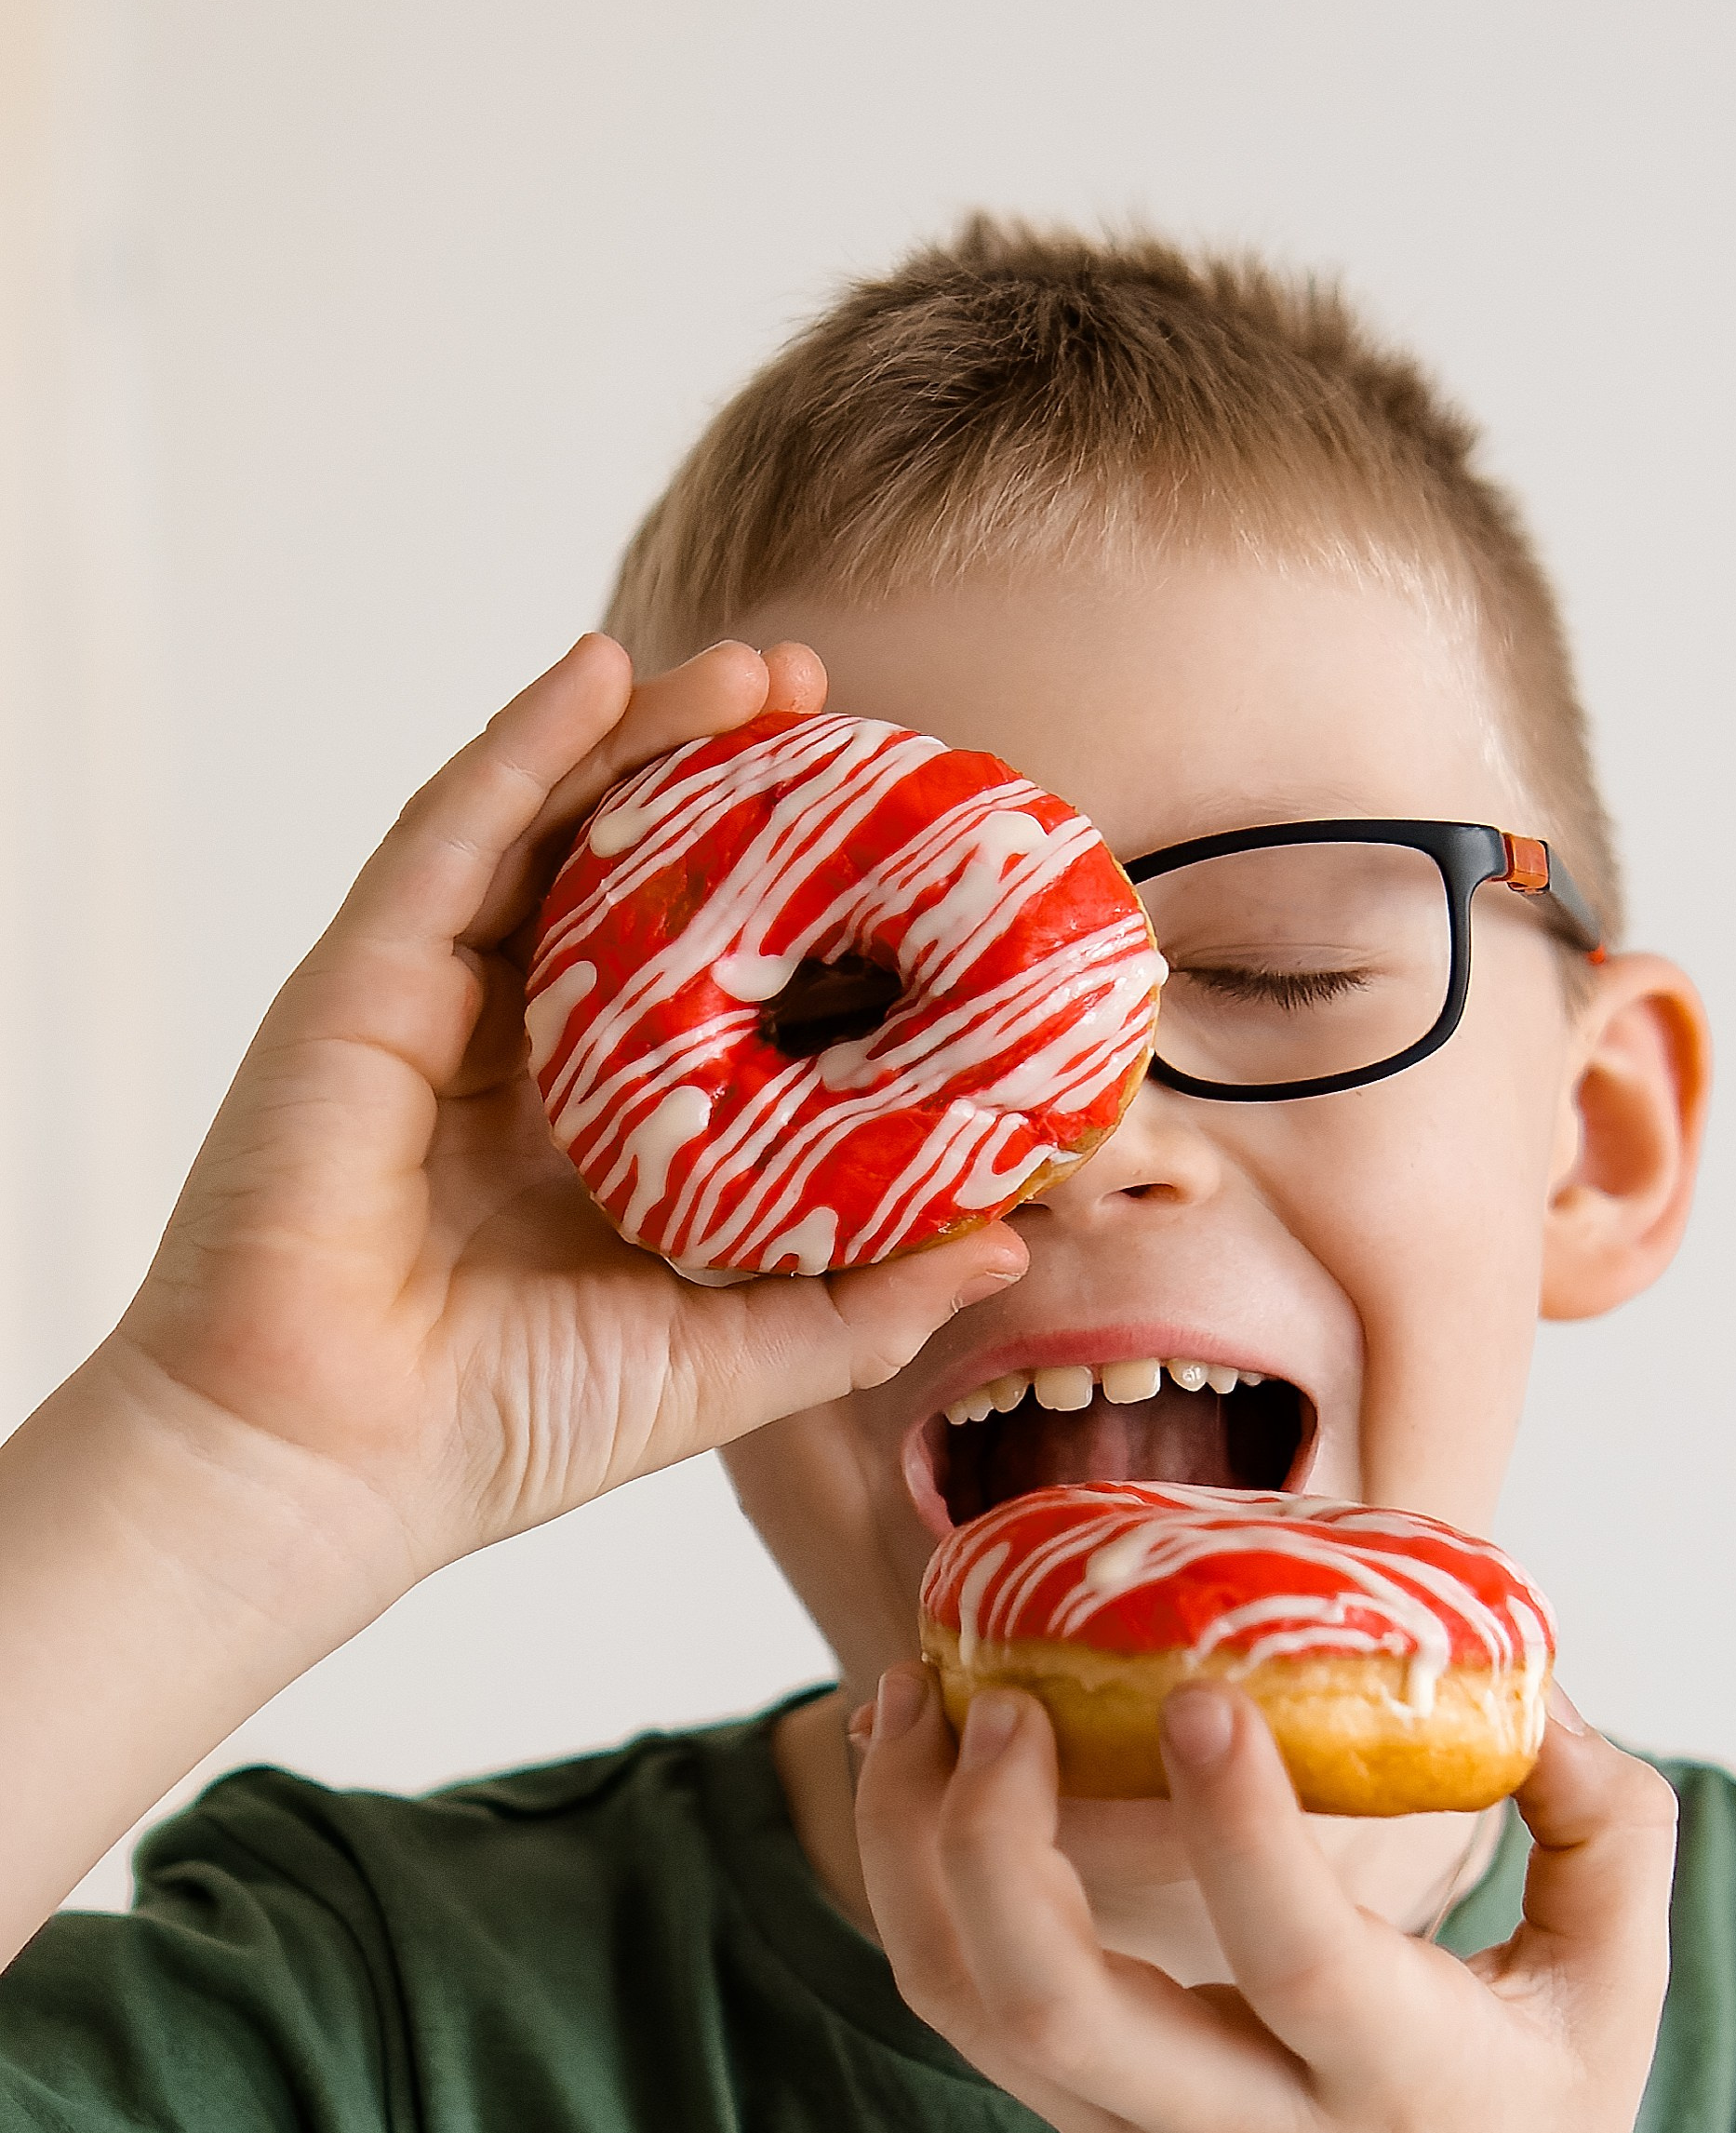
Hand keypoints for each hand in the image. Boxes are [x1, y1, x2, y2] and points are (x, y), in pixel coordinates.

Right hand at [110, 636, 1025, 1602]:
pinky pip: (450, 834)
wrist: (326, 1463)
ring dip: (644, 735)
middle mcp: (513, 1059)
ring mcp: (432, 1011)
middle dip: (726, 783)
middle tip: (834, 706)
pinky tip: (598, 671)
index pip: (702, 983)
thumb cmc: (504, 1429)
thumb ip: (863, 1303)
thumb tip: (1013, 1237)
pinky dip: (523, 744)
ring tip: (756, 668)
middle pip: (626, 881)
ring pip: (545, 831)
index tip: (895, 842)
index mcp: (593, 1139)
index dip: (791, 904)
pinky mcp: (359, 984)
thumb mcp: (730, 1362)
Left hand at [856, 1686, 1735, 2132]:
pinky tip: (915, 1768)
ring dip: (912, 1845)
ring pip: (970, 2003)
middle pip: (1058, 2006)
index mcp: (1392, 2085)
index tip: (1194, 1694)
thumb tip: (1535, 1688)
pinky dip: (912, 1881)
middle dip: (1000, 1841)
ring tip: (908, 1694)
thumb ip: (1611, 1831)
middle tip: (1006, 1699)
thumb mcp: (1613, 2005)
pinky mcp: (1071, 2130)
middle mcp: (1240, 2126)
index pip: (1291, 1961)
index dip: (1237, 1826)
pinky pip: (957, 2005)